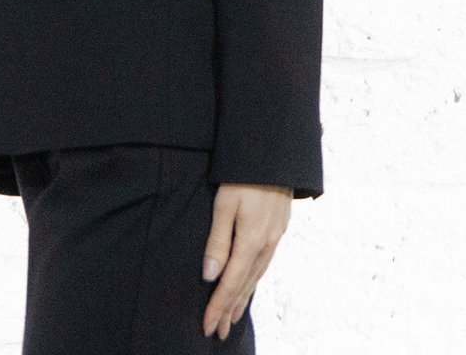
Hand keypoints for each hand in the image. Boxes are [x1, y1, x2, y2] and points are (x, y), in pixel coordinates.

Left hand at [202, 183, 292, 339]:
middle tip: (217, 333)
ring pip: (257, 276)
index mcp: (252, 239)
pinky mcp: (279, 228)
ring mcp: (276, 236)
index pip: (231, 282)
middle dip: (230, 309)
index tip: (207, 326)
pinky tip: (250, 283)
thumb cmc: (244, 173)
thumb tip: (210, 275)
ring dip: (243, 298)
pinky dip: (254, 280)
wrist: (276, 153)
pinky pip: (265, 263)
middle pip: (246, 284)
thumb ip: (217, 240)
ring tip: (232, 316)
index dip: (218, 305)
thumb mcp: (225, 203)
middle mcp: (267, 243)